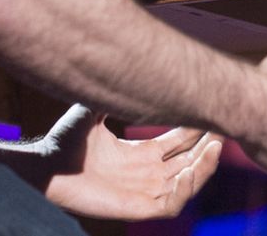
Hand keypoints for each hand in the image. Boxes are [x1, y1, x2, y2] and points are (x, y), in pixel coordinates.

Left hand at [0, 107, 221, 220]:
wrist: (44, 163)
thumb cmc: (63, 140)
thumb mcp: (95, 108)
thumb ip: (114, 90)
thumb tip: (127, 58)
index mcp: (136, 155)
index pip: (176, 145)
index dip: (194, 131)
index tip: (207, 112)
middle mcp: (143, 175)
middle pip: (187, 162)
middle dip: (206, 147)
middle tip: (222, 126)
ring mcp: (141, 193)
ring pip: (186, 184)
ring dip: (203, 167)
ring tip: (214, 146)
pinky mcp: (135, 208)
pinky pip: (171, 204)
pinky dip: (185, 189)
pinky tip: (190, 169)